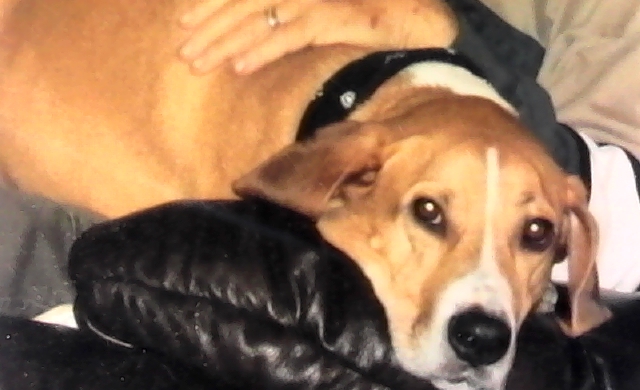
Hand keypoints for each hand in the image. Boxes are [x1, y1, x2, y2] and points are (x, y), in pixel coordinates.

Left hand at [178, 0, 457, 74]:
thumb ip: (290, 18)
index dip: (211, 4)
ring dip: (227, 40)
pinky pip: (297, 33)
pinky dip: (266, 49)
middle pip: (247, 0)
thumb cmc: (374, 19)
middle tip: (183, 52)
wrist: (427, 20)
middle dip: (210, 25)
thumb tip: (251, 37)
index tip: (182, 24)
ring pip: (264, 16)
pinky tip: (240, 68)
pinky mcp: (344, 16)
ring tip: (198, 62)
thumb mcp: (324, 13)